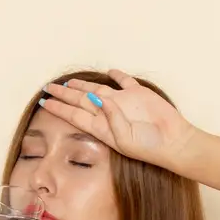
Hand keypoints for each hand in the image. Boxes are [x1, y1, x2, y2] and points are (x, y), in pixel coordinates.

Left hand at [39, 69, 198, 172]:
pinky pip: (124, 81)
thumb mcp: (125, 140)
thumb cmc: (149, 148)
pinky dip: (117, 75)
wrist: (174, 142)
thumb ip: (112, 120)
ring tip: (69, 81)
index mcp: (102, 127)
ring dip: (83, 85)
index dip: (59, 108)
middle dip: (63, 94)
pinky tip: (109, 72)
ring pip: (97, 90)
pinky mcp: (139, 94)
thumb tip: (100, 100)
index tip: (44, 102)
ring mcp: (123, 103)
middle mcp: (109, 113)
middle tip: (48, 87)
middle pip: (80, 101)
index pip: (74, 114)